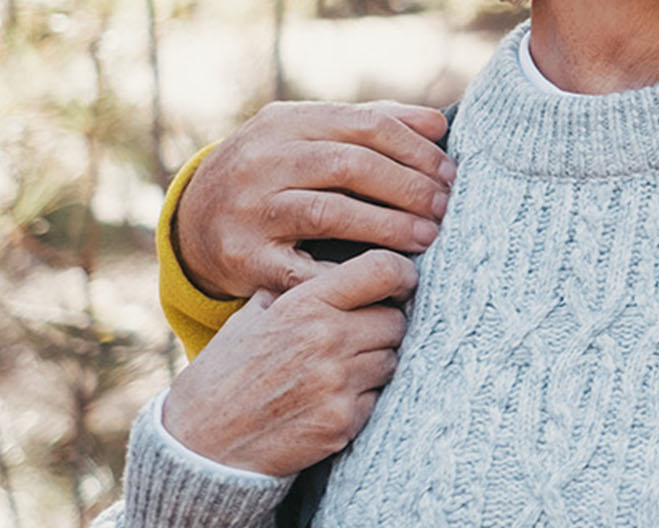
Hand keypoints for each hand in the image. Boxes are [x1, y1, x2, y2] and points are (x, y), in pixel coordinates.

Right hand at [160, 249, 415, 475]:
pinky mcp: (343, 421)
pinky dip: (361, 399)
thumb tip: (338, 270)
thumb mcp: (251, 317)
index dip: (401, 274)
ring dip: (374, 363)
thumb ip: (294, 291)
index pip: (383, 270)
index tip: (401, 284)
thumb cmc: (225, 376)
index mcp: (305, 304)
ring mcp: (338, 382)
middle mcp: (327, 338)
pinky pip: (377, 398)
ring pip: (391, 359)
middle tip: (355, 339)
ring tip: (335, 373)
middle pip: (396, 319)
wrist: (201, 444)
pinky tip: (327, 401)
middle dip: (382, 326)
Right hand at [174, 101, 452, 300]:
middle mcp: (262, 160)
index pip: (367, 125)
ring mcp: (249, 209)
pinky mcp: (243, 257)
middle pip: (353, 165)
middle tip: (444, 208)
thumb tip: (438, 123)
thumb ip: (369, 124)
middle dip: (409, 187)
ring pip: (332, 212)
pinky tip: (381, 279)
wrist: (193, 223)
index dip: (417, 150)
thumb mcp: (307, 135)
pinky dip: (347, 275)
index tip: (451, 174)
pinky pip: (303, 269)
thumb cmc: (274, 174)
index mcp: (285, 122)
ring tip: (427, 237)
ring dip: (390, 226)